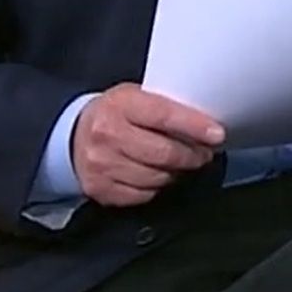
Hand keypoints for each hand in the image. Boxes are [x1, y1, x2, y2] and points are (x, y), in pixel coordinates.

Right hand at [72, 83, 224, 207]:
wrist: (73, 136)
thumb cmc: (118, 114)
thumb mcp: (137, 97)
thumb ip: (166, 107)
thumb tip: (207, 124)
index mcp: (121, 105)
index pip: (164, 116)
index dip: (194, 126)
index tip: (218, 135)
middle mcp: (107, 134)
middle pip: (163, 153)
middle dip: (192, 156)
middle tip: (204, 154)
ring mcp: (101, 164)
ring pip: (157, 178)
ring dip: (177, 173)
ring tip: (182, 164)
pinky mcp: (100, 189)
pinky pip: (143, 195)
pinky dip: (157, 188)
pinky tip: (159, 175)